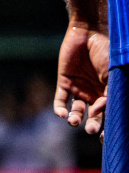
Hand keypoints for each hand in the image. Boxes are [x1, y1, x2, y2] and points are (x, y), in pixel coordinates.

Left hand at [54, 20, 109, 135]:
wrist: (89, 33)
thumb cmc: (106, 52)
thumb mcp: (113, 74)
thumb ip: (109, 92)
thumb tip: (101, 111)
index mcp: (109, 94)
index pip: (109, 114)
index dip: (108, 127)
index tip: (105, 139)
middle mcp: (94, 94)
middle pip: (93, 117)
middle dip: (92, 126)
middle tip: (91, 131)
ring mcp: (79, 89)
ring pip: (76, 110)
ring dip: (75, 118)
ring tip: (74, 121)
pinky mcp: (64, 82)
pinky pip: (60, 99)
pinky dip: (60, 108)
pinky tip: (61, 114)